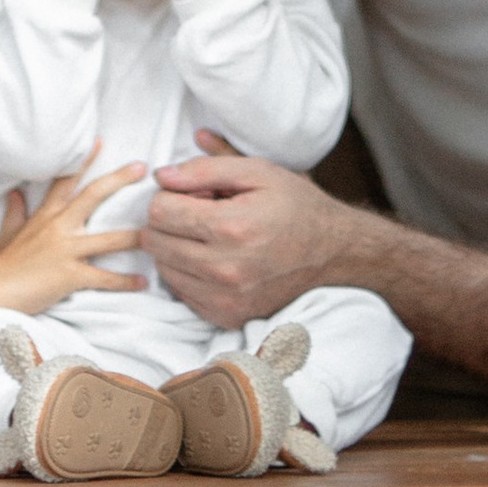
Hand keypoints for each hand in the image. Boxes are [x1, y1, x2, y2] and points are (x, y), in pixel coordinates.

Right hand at [0, 145, 151, 315]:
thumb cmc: (0, 266)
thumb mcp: (7, 234)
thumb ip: (15, 212)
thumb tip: (15, 193)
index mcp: (44, 215)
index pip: (65, 180)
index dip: (83, 160)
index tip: (99, 141)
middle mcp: (58, 226)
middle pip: (93, 196)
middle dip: (119, 180)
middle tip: (142, 167)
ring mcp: (65, 250)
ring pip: (108, 239)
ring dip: (135, 236)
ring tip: (158, 232)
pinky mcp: (70, 275)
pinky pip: (104, 278)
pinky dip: (125, 281)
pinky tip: (143, 281)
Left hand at [143, 131, 347, 326]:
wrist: (332, 252)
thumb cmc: (295, 205)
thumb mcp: (257, 171)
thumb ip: (204, 169)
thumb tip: (161, 176)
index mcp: (231, 227)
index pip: (159, 212)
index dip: (169, 195)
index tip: (192, 193)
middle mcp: (225, 269)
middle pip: (155, 242)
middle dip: (168, 221)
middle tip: (198, 212)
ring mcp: (226, 298)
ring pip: (164, 268)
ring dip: (174, 247)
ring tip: (207, 236)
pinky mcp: (228, 316)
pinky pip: (182, 293)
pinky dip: (187, 273)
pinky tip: (213, 258)